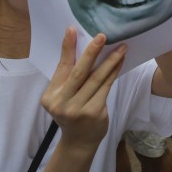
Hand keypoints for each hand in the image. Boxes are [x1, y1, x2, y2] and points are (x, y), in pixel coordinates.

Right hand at [41, 29, 124, 151]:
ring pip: (96, 79)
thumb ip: (68, 76)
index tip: (72, 29)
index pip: (61, 67)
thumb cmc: (72, 112)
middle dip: (91, 52)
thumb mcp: (63, 96)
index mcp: (50, 96)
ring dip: (110, 61)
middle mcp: (62, 103)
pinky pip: (106, 87)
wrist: (78, 141)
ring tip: (121, 47)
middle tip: (102, 36)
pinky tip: (120, 62)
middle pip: (79, 72)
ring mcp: (78, 109)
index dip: (67, 48)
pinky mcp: (94, 113)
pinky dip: (113, 73)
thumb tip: (79, 45)